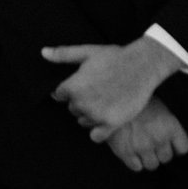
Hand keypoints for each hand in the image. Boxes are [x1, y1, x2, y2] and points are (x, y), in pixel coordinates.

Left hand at [44, 38, 181, 139]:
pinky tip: (108, 119)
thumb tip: (43, 53)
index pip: (60, 96)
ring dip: (92, 115)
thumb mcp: (88, 52)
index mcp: (72, 87)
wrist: (144, 65)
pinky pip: (96, 136)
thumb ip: (64, 55)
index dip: (73, 89)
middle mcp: (81, 103)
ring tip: (107, 102)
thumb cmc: (116, 57)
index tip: (87, 84)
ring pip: (84, 122)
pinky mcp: (111, 124)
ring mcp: (96, 115)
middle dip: (83, 102)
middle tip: (100, 91)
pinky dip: (99, 131)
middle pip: (73, 109)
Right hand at [105, 98, 187, 172]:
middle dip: (160, 153)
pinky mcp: (126, 153)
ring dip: (148, 159)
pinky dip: (135, 162)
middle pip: (167, 158)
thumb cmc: (139, 103)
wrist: (113, 98)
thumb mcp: (161, 109)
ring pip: (152, 165)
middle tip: (152, 144)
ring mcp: (142, 147)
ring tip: (141, 149)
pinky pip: (137, 167)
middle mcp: (159, 139)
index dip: (176, 148)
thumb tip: (171, 142)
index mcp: (171, 127)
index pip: (183, 148)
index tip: (171, 146)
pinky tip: (131, 152)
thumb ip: (168, 127)